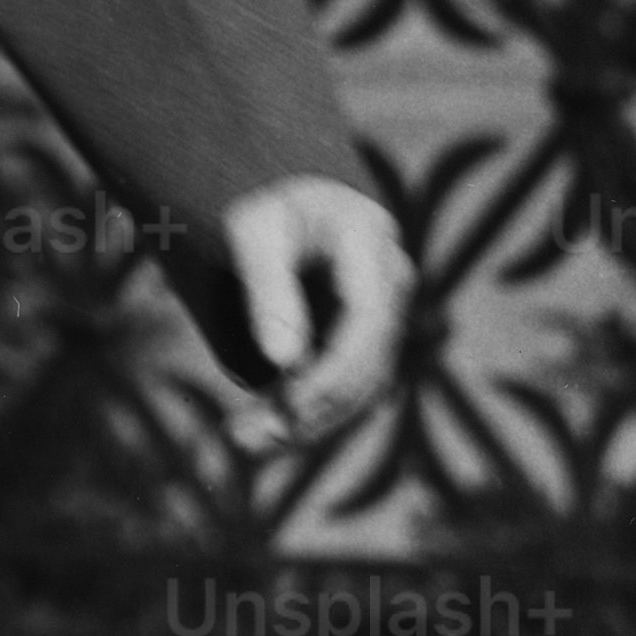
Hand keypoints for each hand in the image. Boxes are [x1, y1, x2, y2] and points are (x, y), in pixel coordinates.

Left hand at [214, 175, 407, 446]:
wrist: (280, 196)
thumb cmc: (261, 204)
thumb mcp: (251, 233)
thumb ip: (267, 290)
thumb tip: (285, 363)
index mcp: (369, 241)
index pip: (368, 320)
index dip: (332, 371)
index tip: (285, 404)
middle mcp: (390, 280)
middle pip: (370, 362)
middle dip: (313, 407)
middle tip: (245, 435)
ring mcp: (385, 312)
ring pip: (362, 384)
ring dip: (310, 420)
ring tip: (245, 439)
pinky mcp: (365, 337)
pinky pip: (349, 384)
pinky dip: (311, 410)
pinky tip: (265, 430)